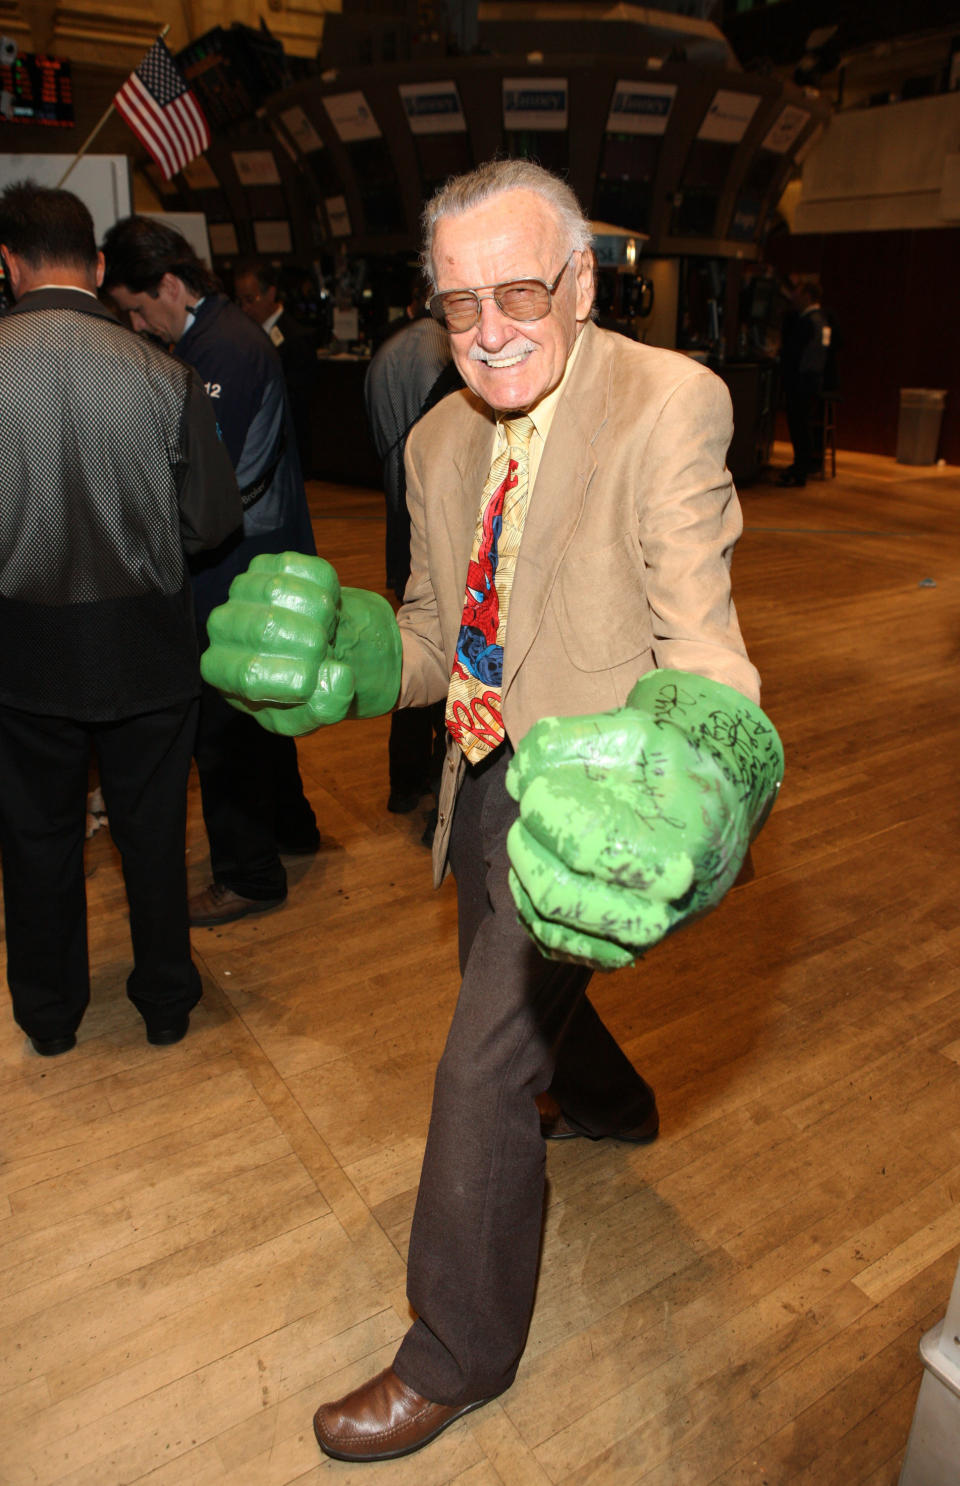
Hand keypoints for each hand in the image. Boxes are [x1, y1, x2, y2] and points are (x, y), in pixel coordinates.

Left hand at [200, 552, 400, 734]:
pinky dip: (325, 586)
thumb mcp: (317, 713)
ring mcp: (240, 591)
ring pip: (278, 589)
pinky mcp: (264, 564)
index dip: (292, 680)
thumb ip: (327, 706)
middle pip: (265, 628)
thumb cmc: (308, 688)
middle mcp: (222, 628)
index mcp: (222, 672)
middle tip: (326, 651)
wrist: (320, 650)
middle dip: (311, 642)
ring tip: (326, 628)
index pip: (249, 674)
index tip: (315, 683)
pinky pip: (297, 565)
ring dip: (321, 611)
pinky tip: (326, 604)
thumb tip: (338, 676)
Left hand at [505, 671, 782, 969]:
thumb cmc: (674, 768)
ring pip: (552, 925)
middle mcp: (662, 906)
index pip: (582, 844)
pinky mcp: (624, 953)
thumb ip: (570, 742)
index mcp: (674, 849)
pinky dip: (531, 912)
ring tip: (525, 844)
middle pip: (558, 894)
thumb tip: (517, 778)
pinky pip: (558, 946)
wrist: (719, 814)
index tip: (533, 791)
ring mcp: (642, 936)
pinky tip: (531, 878)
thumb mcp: (635, 734)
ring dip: (523, 880)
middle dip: (526, 850)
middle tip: (522, 821)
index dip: (545, 813)